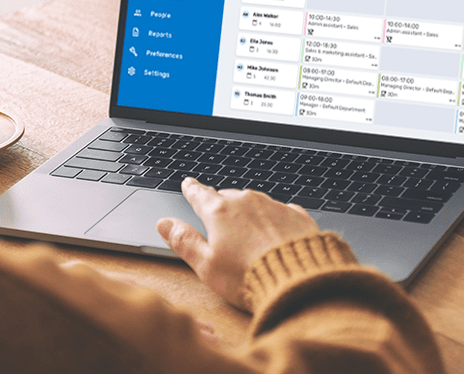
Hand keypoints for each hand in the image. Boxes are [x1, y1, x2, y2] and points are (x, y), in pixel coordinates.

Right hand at [156, 177, 318, 309]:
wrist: (298, 280)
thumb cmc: (248, 277)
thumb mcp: (205, 265)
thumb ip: (183, 241)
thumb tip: (164, 224)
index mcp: (220, 212)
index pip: (200, 194)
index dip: (192, 189)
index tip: (188, 183)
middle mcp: (247, 202)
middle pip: (228, 197)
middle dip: (221, 205)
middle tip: (218, 216)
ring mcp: (274, 206)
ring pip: (255, 203)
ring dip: (249, 213)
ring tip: (248, 231)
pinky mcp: (297, 216)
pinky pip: (280, 211)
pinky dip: (274, 219)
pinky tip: (275, 232)